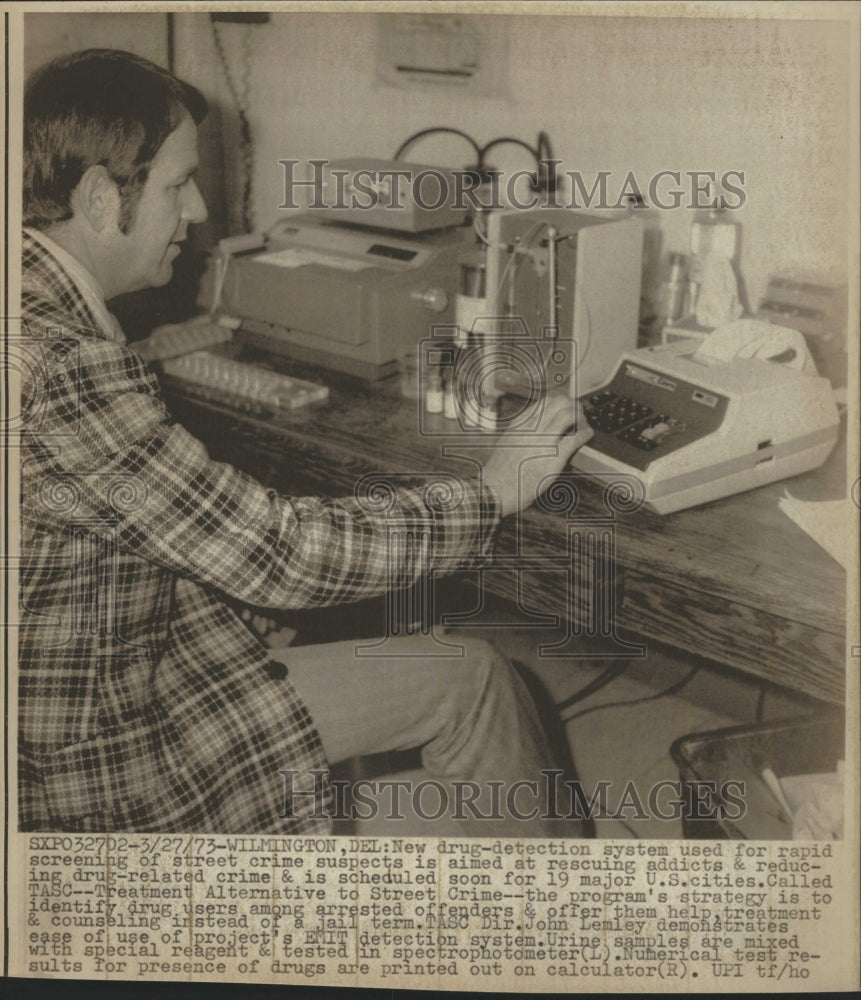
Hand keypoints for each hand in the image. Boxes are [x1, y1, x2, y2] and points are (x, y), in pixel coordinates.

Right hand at [482, 395, 593, 517]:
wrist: (494, 490)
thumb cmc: (499, 472)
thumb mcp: (507, 443)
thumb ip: (521, 432)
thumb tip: (535, 427)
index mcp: (520, 423)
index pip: (546, 401)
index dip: (561, 403)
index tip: (566, 409)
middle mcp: (531, 428)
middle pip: (559, 402)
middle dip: (574, 406)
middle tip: (579, 416)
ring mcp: (542, 441)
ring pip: (568, 414)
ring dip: (581, 418)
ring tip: (583, 426)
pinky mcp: (553, 457)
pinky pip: (575, 438)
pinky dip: (585, 433)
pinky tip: (587, 435)